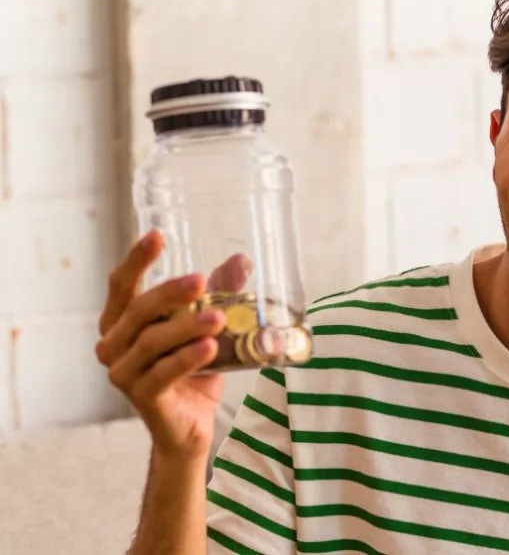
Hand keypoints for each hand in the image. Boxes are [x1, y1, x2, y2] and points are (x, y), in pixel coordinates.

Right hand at [96, 230, 251, 461]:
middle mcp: (113, 345)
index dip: (136, 259)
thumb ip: (219, 293)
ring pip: (152, 342)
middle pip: (139, 310)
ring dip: (186, 327)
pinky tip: (209, 349)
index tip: (156, 235)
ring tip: (219, 318)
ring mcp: (123, 374)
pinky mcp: (142, 398)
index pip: (121, 285)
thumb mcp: (206, 327)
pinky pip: (162, 374)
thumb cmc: (193, 370)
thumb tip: (241, 260)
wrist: (192, 426)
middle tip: (202, 280)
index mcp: (121, 322)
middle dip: (171, 292)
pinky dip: (186, 360)